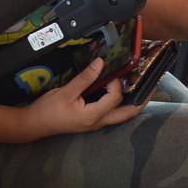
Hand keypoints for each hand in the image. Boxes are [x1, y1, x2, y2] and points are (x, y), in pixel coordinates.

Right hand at [24, 59, 144, 138]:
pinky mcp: (91, 121)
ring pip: (122, 116)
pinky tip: (120, 93)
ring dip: (133, 103)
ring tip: (141, 89)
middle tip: (152, 86)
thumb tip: (101, 63)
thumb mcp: (65, 92)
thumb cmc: (48, 110)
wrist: (34, 124)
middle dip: (142, 100)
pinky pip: (112, 114)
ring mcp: (96, 123)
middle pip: (128, 114)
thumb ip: (85, 78)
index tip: (110, 71)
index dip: (115, 83)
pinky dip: (120, 104)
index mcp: (93, 116)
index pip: (114, 98)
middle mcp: (98, 122)